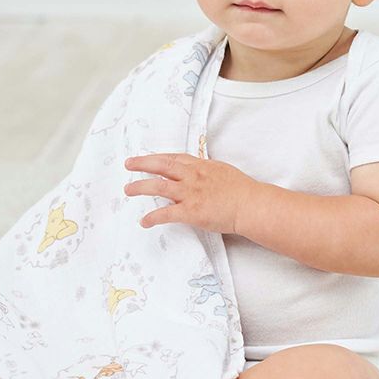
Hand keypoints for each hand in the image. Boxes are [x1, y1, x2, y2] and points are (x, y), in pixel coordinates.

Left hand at [123, 153, 256, 234]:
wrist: (250, 205)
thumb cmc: (242, 190)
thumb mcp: (222, 171)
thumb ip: (207, 171)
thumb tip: (199, 171)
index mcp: (200, 166)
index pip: (173, 158)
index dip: (157, 157)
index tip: (147, 158)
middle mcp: (192, 176)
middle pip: (161, 165)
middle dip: (142, 164)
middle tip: (128, 164)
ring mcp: (190, 193)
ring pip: (158, 186)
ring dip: (140, 187)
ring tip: (128, 189)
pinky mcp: (191, 212)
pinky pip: (166, 214)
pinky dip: (152, 217)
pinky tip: (144, 221)